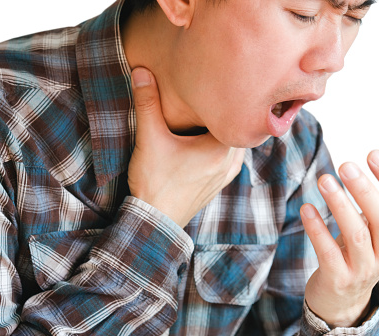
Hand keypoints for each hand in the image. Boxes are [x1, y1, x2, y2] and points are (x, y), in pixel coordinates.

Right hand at [127, 67, 244, 226]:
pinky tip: (206, 138)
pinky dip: (221, 145)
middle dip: (226, 112)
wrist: (154, 222)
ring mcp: (226, 175)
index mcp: (221, 149)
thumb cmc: (155, 183)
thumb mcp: (150, 139)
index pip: (237, 114)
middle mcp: (231, 162)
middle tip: (217, 91)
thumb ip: (147, 104)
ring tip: (212, 113)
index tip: (220, 82)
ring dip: (224, 130)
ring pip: (233, 143)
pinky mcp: (218, 184)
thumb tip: (141, 71)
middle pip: (236, 128)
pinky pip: (228, 157)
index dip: (228, 97)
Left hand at [301, 151, 378, 327]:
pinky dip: (317, 229)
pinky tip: (306, 208)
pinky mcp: (339, 278)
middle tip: (345, 165)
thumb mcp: (378, 224)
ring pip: (356, 235)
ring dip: (339, 205)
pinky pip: (328, 252)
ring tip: (324, 180)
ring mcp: (364, 269)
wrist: (342, 296)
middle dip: (365, 191)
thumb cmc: (361, 250)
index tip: (373, 153)